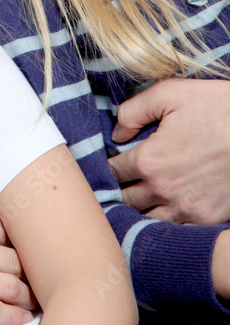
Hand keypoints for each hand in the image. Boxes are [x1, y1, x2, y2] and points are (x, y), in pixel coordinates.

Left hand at [110, 78, 229, 222]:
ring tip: (135, 199)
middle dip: (117, 190)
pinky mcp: (207, 219)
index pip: (112, 171)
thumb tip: (116, 133)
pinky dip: (164, 224)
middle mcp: (164, 189)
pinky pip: (175, 230)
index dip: (106, 165)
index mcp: (150, 159)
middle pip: (124, 200)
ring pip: (146, 220)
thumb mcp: (170, 94)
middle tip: (116, 182)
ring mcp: (186, 208)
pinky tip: (162, 210)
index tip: (108, 162)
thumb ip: (133, 111)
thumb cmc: (218, 108)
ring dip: (137, 210)